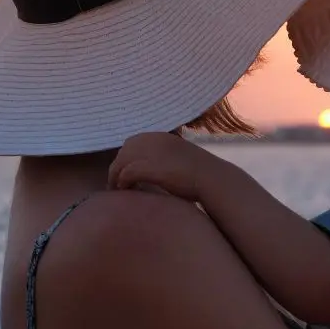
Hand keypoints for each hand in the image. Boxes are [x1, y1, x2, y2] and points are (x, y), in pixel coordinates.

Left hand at [108, 132, 224, 199]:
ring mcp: (151, 152)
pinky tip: (124, 191)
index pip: (132, 144)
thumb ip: (167, 159)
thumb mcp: (181, 159)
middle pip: (124, 152)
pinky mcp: (150, 166)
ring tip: (117, 191)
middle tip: (117, 185)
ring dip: (116, 177)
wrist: (213, 179)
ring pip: (121, 162)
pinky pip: (126, 173)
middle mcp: (154, 140)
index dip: (127, 160)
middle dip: (118, 168)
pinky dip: (122, 182)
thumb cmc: (202, 175)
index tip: (126, 175)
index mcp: (161, 136)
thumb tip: (158, 170)